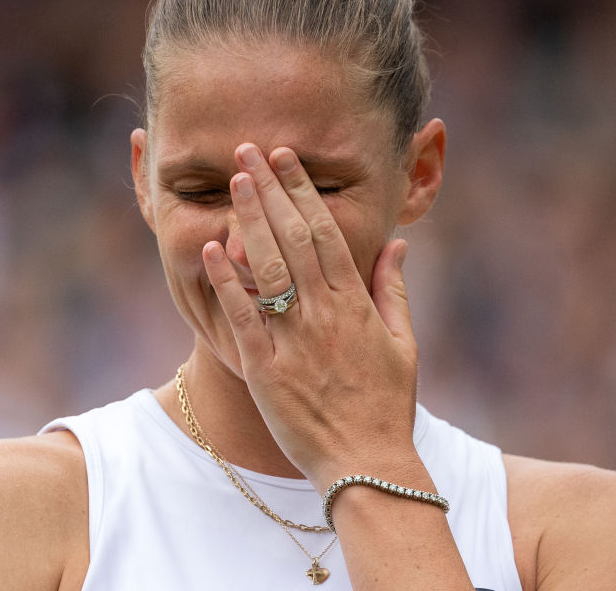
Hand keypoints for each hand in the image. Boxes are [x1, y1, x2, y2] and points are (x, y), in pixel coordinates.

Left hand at [201, 143, 420, 490]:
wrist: (367, 465)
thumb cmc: (386, 404)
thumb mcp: (403, 344)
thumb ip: (394, 290)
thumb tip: (397, 244)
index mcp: (357, 304)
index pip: (326, 232)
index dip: (303, 190)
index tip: (285, 157)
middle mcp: (326, 314)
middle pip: (293, 238)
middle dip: (270, 190)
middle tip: (248, 150)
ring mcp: (295, 341)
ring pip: (269, 268)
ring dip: (249, 220)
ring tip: (233, 182)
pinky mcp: (267, 370)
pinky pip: (244, 318)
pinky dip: (227, 282)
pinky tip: (212, 248)